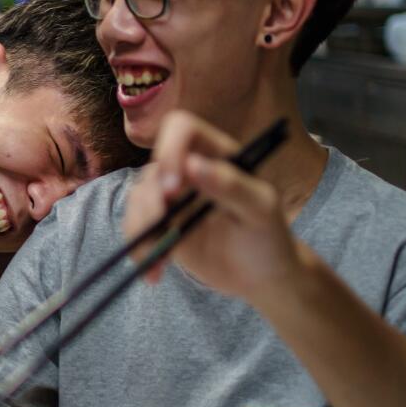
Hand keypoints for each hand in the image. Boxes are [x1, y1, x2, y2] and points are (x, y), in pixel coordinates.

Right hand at [126, 111, 304, 301]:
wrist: (263, 277)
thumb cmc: (270, 237)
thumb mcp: (261, 210)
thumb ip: (232, 186)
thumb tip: (193, 164)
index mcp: (218, 154)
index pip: (181, 129)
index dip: (170, 150)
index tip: (173, 187)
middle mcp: (190, 170)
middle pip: (153, 168)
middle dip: (150, 197)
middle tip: (162, 223)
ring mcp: (173, 198)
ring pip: (138, 198)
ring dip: (140, 226)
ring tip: (159, 259)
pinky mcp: (163, 225)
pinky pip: (135, 227)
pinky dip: (139, 248)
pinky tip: (155, 272)